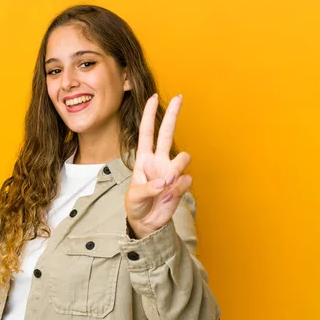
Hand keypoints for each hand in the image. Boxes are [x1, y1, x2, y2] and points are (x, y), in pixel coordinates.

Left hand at [124, 94, 192, 238]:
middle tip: (179, 97)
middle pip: (167, 133)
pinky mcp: (181, 185)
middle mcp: (159, 161)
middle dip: (173, 114)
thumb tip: (164, 182)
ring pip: (183, 158)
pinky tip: (169, 197)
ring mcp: (172, 172)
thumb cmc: (136, 204)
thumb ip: (148, 188)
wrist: (146, 222)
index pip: (146, 132)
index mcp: (144, 159)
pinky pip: (186, 181)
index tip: (152, 97)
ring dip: (176, 169)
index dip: (149, 115)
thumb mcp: (134, 196)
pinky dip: (178, 190)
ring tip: (166, 184)